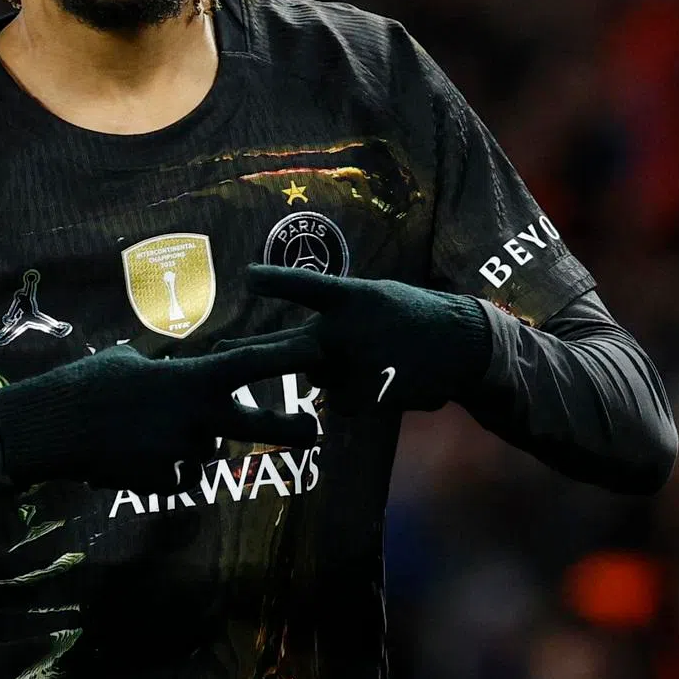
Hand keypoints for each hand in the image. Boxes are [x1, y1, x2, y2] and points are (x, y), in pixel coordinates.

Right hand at [0, 334, 318, 493]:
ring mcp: (181, 452)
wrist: (56, 427)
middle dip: (291, 429)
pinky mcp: (164, 481)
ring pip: (206, 452)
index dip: (285, 356)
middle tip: (314, 429)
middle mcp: (195, 417)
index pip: (247, 364)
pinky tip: (136, 454)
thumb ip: (163, 368)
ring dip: (190, 443)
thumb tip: (171, 367)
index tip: (318, 348)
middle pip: (258, 427)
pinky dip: (166, 466)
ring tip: (147, 430)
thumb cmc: (90, 382)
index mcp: (189, 379)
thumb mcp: (130, 361)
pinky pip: (180, 475)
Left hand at [215, 265, 491, 414]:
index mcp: (351, 297)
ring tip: (371, 358)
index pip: (307, 286)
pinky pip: (340, 401)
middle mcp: (349, 331)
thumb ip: (331, 319)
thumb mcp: (372, 298)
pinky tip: (381, 380)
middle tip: (217, 351)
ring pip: (319, 377)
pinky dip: (352, 393)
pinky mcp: (368, 398)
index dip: (276, 281)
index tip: (248, 277)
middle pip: (289, 347)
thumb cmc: (409, 314)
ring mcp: (357, 368)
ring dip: (331, 372)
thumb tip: (291, 350)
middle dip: (249, 352)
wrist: (461, 345)